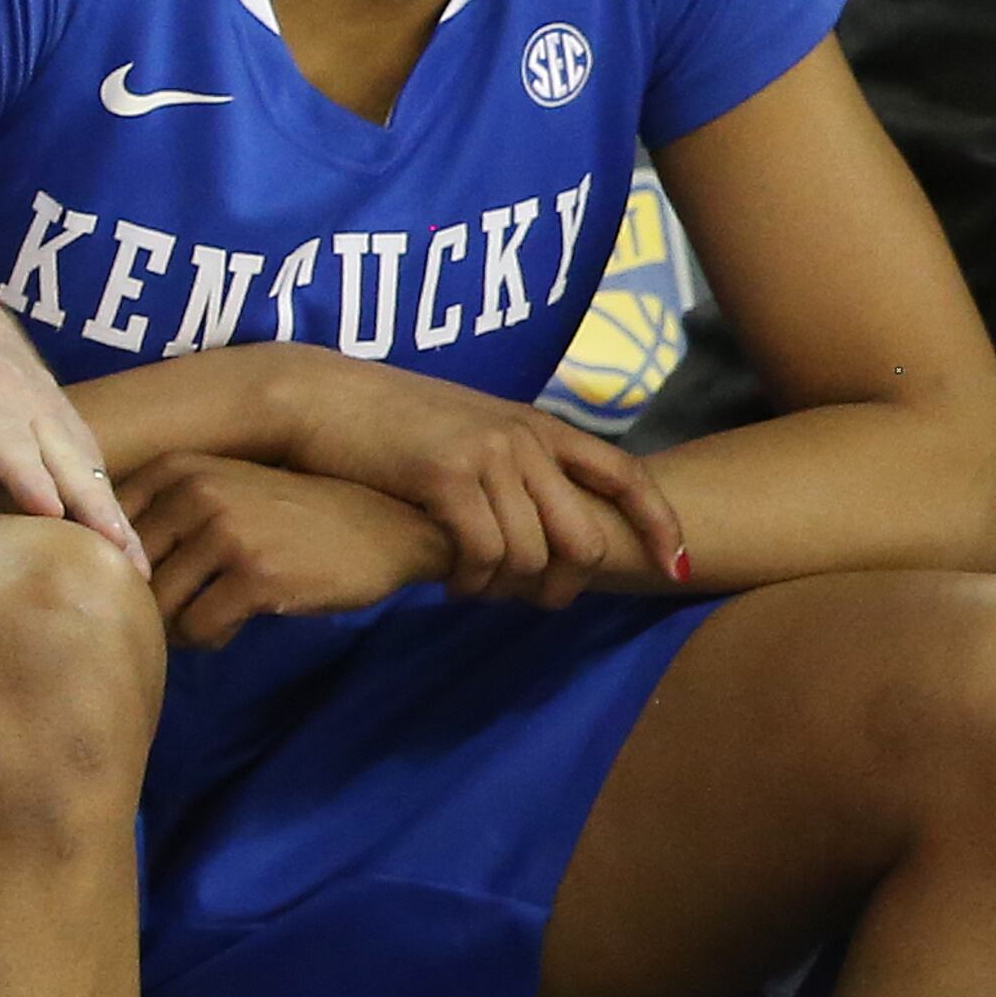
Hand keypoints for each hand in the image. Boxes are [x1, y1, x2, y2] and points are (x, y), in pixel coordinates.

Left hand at [0, 271, 147, 572]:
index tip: (50, 511)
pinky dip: (116, 512)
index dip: (26, 472)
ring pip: (92, 469)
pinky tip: (129, 560)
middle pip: (66, 458)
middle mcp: (29, 398)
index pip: (3, 435)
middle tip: (119, 565)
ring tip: (137, 578)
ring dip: (117, 518)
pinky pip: (97, 473)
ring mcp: (58, 411)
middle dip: (94, 510)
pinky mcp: (71, 430)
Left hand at [122, 453, 449, 645]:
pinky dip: (209, 638)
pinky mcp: (255, 576)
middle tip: (174, 611)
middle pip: (127, 571)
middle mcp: (194, 492)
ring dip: (176, 625)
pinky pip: (199, 628)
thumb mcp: (223, 489)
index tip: (131, 583)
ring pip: (159, 605)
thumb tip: (92, 560)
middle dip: (144, 603)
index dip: (108, 566)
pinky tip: (232, 626)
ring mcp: (225, 532)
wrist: (381, 528)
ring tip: (205, 617)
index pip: (103, 526)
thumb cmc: (292, 515)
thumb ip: (164, 510)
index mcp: (177, 468)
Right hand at [269, 350, 684, 601]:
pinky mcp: (445, 476)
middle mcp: (523, 437)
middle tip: (532, 602)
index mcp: (538, 425)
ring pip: (533, 556)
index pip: (626, 475)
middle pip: (585, 538)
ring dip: (508, 590)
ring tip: (476, 591)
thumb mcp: (469, 429)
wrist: (318, 395)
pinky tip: (450, 582)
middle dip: (565, 585)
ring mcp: (486, 455)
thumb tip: (547, 520)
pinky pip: (483, 555)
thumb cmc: (386, 420)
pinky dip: (472, 583)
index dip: (661, 525)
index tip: (677, 568)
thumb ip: (513, 462)